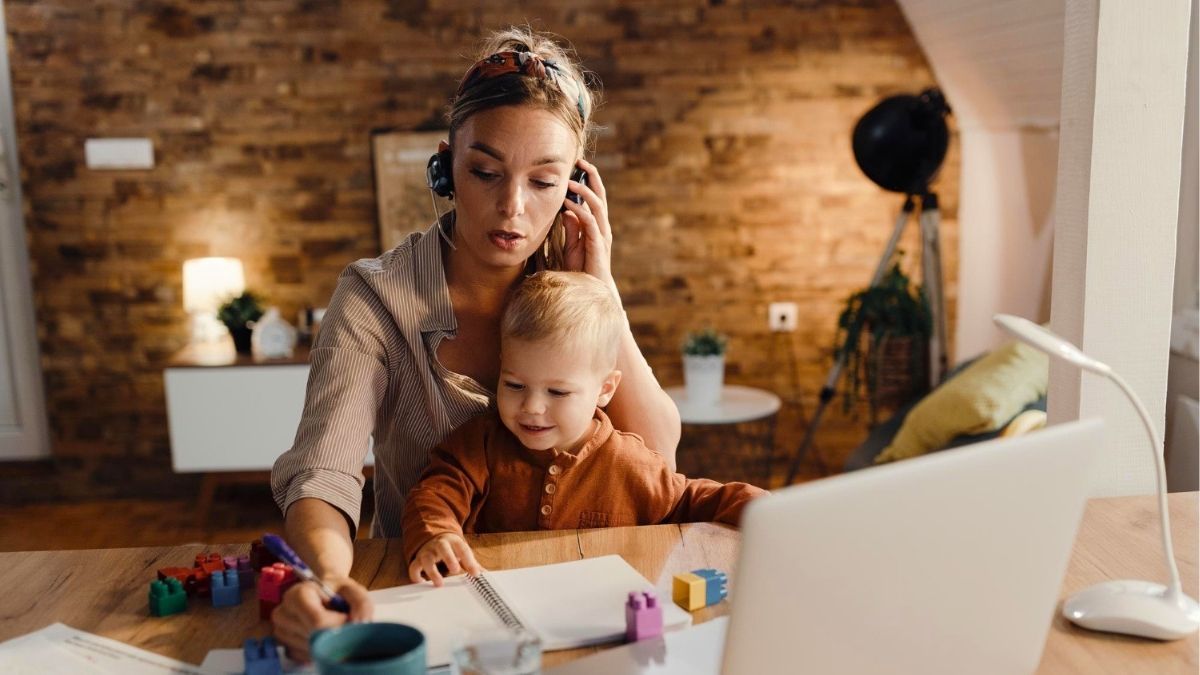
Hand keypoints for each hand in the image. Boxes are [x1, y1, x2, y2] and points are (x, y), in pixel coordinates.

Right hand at [271, 577, 372, 662]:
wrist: (321, 592)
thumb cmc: (335, 591)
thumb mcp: (353, 589)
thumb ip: (361, 603)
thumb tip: (358, 624)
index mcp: (297, 595)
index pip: (318, 622)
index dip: (338, 624)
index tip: (347, 617)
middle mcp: (283, 613)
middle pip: (314, 637)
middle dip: (334, 633)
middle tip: (342, 622)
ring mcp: (281, 631)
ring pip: (311, 648)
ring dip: (326, 642)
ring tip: (330, 625)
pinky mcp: (284, 645)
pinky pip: (305, 656)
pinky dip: (318, 649)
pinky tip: (322, 635)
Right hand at [408, 533, 483, 586]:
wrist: (435, 538)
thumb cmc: (452, 549)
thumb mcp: (463, 552)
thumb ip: (472, 564)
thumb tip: (486, 576)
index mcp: (454, 542)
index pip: (462, 548)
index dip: (469, 561)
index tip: (475, 574)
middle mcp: (439, 544)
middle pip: (443, 548)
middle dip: (449, 558)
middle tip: (455, 570)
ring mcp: (427, 551)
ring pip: (427, 558)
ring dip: (432, 571)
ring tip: (439, 583)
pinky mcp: (418, 559)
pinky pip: (414, 567)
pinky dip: (416, 576)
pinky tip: (422, 583)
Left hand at [561, 159, 618, 296]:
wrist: (589, 292)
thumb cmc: (580, 271)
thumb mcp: (572, 246)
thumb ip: (571, 229)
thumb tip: (566, 211)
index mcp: (597, 225)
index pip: (595, 197)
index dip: (589, 180)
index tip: (578, 166)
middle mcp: (602, 227)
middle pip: (600, 196)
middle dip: (591, 178)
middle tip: (581, 161)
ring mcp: (601, 236)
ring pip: (596, 206)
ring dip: (583, 192)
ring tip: (570, 181)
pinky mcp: (597, 245)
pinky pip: (590, 223)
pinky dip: (579, 211)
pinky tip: (568, 205)